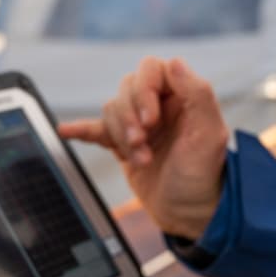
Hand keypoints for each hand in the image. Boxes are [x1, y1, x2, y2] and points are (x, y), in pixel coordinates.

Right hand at [57, 56, 227, 239]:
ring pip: (113, 109)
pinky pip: (96, 129)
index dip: (145, 90)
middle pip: (127, 87)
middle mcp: (161, 105)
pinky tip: (66, 131)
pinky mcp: (123, 144)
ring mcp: (141, 124)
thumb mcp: (209, 135)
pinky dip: (81, 129)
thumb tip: (174, 62)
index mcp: (183, 96)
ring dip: (122, 135)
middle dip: (129, 117)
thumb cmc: (204, 176)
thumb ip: (198, 94)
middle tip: (142, 142)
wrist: (189, 214)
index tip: (151, 120)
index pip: (152, 70)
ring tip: (141, 159)